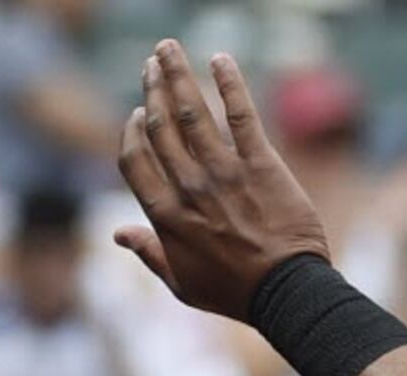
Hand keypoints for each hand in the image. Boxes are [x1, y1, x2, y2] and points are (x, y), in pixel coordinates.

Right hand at [114, 41, 329, 320]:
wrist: (289, 295)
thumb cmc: (236, 295)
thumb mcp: (183, 285)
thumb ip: (150, 254)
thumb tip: (117, 234)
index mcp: (166, 215)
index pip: (134, 159)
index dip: (132, 132)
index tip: (137, 114)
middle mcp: (190, 188)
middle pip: (160, 127)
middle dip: (152, 90)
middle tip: (151, 66)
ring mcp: (225, 174)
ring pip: (192, 112)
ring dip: (176, 74)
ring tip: (167, 49)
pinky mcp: (261, 166)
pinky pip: (241, 115)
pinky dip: (230, 83)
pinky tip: (220, 59)